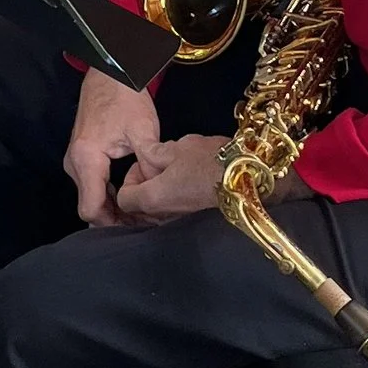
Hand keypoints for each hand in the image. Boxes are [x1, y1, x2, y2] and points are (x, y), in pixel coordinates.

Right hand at [65, 70, 162, 226]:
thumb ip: (149, 164)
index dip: (114, 224)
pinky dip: (107, 195)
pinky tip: (129, 194)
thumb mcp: (143, 130)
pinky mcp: (80, 156)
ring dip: (112, 208)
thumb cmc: (126, 97)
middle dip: (115, 219)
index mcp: (87, 159)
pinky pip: (91, 185)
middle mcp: (74, 163)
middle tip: (145, 223)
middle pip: (89, 207)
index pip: (92, 209)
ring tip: (141, 211)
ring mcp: (74, 160)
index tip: (139, 226)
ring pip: (90, 197)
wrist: (110, 71)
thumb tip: (157, 193)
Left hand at [107, 109, 237, 229]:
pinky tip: (184, 177)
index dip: (129, 179)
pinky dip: (170, 195)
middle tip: (156, 165)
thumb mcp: (174, 149)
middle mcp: (163, 214)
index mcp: (153, 198)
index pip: (124, 198)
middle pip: (138, 207)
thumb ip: (152, 153)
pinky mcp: (192, 216)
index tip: (143, 162)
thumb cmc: (207, 161)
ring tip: (172, 169)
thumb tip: (144, 154)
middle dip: (142, 186)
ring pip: (155, 209)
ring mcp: (179, 218)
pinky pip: (171, 209)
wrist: (243, 176)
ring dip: (157, 190)